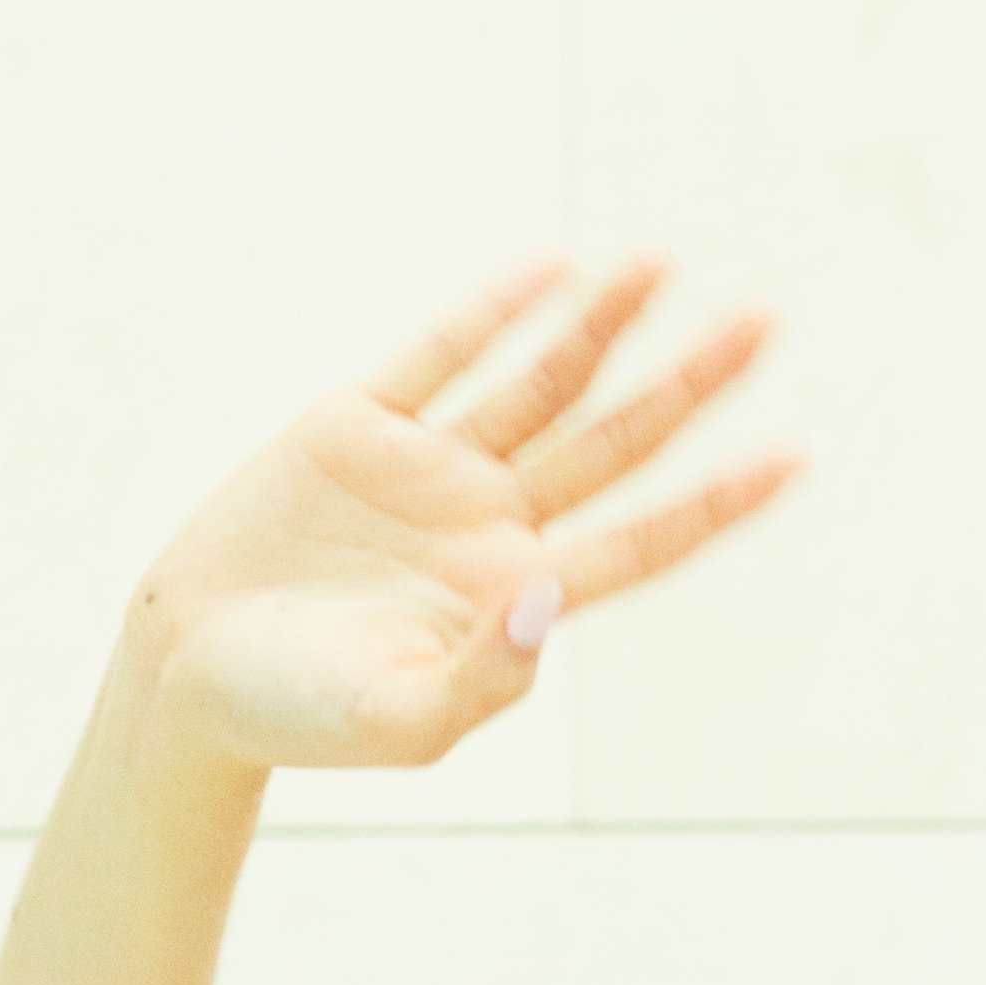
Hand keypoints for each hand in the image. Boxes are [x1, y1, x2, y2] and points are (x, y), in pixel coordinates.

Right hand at [125, 249, 802, 773]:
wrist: (188, 680)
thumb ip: (489, 671)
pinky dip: (493, 314)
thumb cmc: (301, 720)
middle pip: (616, 442)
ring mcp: (430, 471)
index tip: (797, 458)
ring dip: (604, 327)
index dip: (720, 502)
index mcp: (520, 600)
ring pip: (541, 384)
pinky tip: (552, 274)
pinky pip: (440, 356)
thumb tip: (551, 592)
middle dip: (690, 384)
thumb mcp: (404, 718)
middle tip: (766, 322)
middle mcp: (492, 526)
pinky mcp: (358, 428)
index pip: (645, 540)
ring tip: (665, 263)